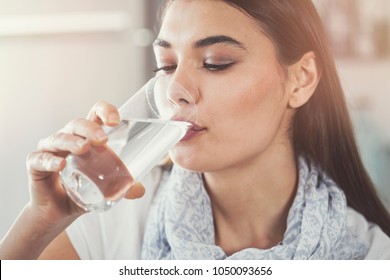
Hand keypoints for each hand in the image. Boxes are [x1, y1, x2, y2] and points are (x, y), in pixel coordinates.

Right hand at [26, 101, 143, 223]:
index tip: (115, 120)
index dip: (105, 111)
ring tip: (84, 148)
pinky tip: (61, 165)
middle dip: (90, 128)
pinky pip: (41, 159)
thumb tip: (139, 190)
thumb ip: (122, 187)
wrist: (58, 212)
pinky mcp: (35, 164)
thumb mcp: (106, 188)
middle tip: (103, 139)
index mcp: (86, 137)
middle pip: (77, 124)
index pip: (94, 115)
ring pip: (59, 138)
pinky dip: (50, 160)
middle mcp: (68, 138)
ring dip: (72, 141)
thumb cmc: (83, 191)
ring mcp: (50, 149)